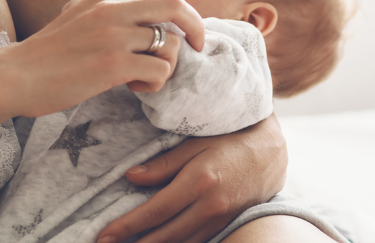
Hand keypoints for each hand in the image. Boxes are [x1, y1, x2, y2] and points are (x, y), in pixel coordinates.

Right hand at [0, 0, 203, 117]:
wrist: (15, 76)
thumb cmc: (48, 52)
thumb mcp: (77, 13)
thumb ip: (107, 7)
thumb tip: (140, 6)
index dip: (182, 6)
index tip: (185, 27)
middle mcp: (110, 9)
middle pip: (174, 5)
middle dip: (194, 25)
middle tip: (198, 45)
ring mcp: (112, 36)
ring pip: (169, 44)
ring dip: (167, 64)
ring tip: (145, 76)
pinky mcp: (112, 66)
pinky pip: (159, 70)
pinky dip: (156, 82)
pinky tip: (135, 87)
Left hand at [96, 114, 287, 242]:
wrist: (270, 153)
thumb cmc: (229, 141)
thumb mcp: (195, 143)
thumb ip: (163, 163)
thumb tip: (130, 177)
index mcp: (198, 181)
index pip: (154, 211)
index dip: (126, 226)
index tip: (103, 235)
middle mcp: (209, 206)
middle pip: (164, 236)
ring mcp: (219, 220)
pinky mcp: (225, 227)